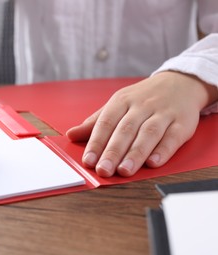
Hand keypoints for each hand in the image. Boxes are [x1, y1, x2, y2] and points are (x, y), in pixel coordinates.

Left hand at [67, 71, 217, 176]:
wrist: (180, 82)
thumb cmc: (143, 98)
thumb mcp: (117, 104)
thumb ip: (95, 123)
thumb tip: (71, 135)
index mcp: (121, 101)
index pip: (105, 123)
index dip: (96, 143)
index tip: (88, 161)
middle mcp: (141, 106)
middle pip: (125, 131)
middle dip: (112, 152)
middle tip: (103, 170)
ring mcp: (163, 114)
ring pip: (147, 134)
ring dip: (135, 154)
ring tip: (124, 171)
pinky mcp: (183, 123)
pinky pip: (172, 137)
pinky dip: (163, 151)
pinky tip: (153, 163)